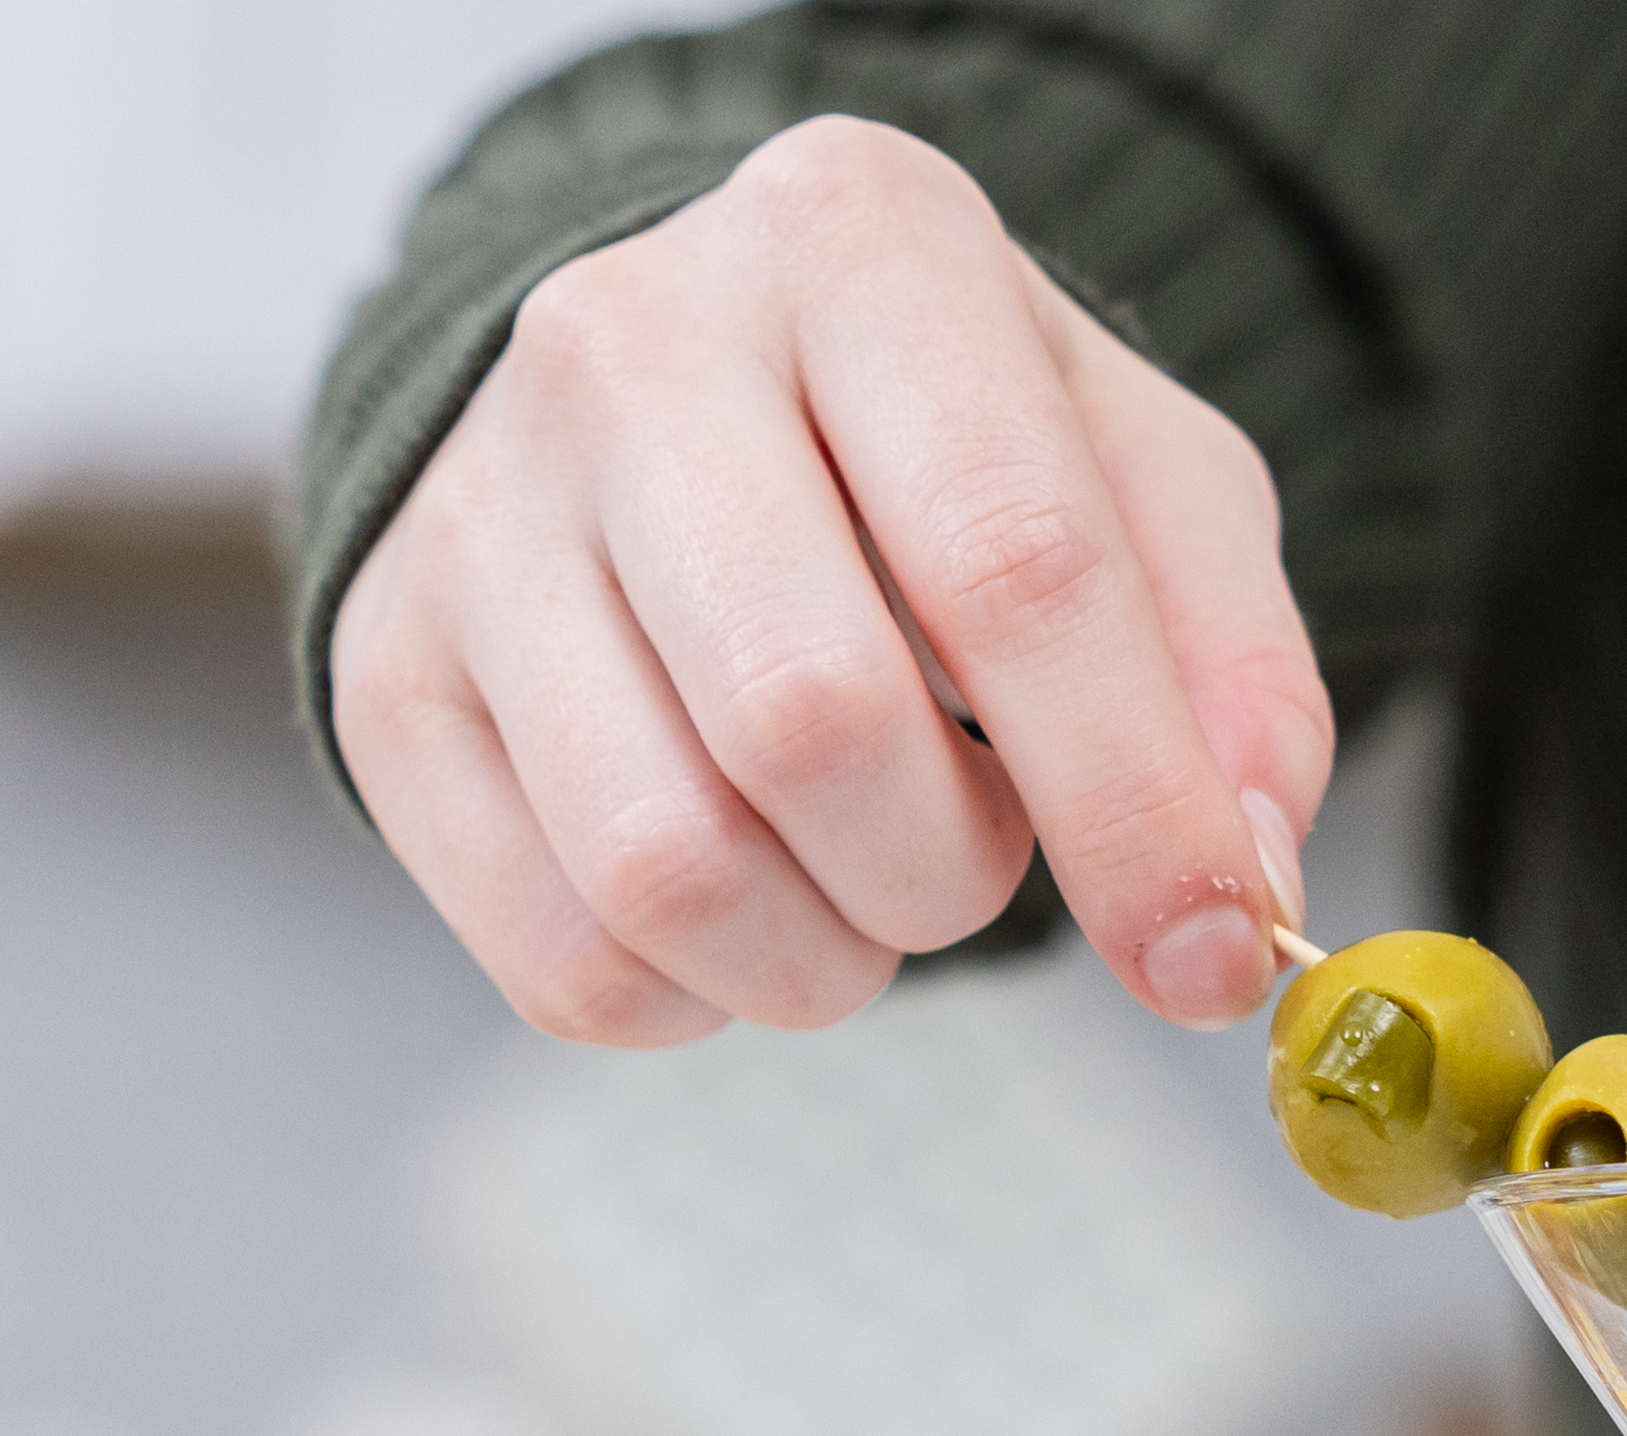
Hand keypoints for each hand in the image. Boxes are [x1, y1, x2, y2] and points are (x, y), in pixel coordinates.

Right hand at [332, 115, 1326, 1044]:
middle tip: (973, 851)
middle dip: (947, 873)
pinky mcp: (390, 676)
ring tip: (859, 873)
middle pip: (811, 724)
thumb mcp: (1140, 486)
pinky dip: (693, 999)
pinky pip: (565, 956)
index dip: (1132, 807)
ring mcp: (479, 513)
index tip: (1207, 957)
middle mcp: (628, 344)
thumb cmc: (942, 454)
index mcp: (855, 246)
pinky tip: (741, 897)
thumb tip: (1236, 893)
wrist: (680, 403)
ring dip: (822, 956)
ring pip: (668, 866)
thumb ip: (1235, 676)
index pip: (1012, 564)